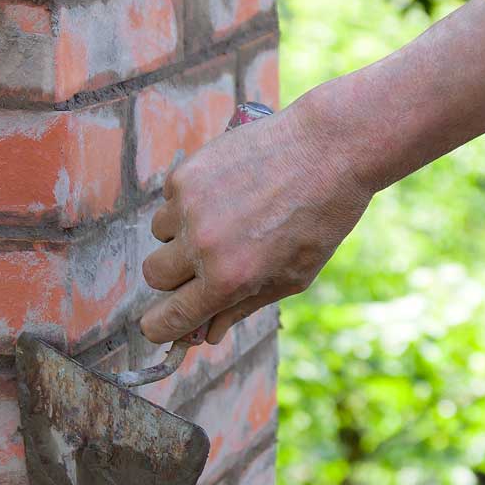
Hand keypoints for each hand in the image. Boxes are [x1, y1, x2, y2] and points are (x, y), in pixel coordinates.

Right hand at [139, 95, 376, 343]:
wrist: (329, 149)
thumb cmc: (320, 219)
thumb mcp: (291, 277)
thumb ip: (243, 307)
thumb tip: (208, 335)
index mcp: (229, 280)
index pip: (167, 318)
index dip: (159, 326)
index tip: (159, 325)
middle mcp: (202, 245)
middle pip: (154, 276)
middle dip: (173, 277)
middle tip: (203, 265)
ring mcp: (190, 205)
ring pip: (160, 234)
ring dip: (182, 234)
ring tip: (226, 218)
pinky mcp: (187, 172)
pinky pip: (171, 198)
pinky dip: (190, 200)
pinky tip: (228, 190)